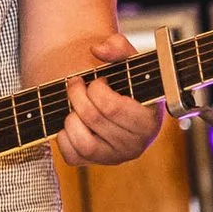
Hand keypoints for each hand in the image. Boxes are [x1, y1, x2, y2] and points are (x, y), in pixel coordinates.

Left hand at [56, 33, 165, 166]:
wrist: (124, 104)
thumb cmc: (128, 82)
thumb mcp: (130, 62)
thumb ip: (119, 48)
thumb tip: (97, 50)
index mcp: (148, 122)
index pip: (112, 107)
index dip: (97, 89)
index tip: (98, 80)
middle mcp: (135, 146)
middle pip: (93, 119)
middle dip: (77, 95)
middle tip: (76, 84)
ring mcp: (115, 158)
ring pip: (83, 143)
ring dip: (71, 118)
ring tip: (74, 106)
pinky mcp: (96, 163)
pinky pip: (72, 157)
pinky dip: (63, 138)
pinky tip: (72, 122)